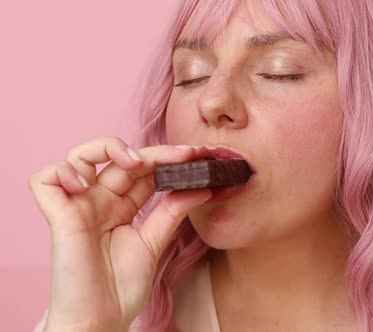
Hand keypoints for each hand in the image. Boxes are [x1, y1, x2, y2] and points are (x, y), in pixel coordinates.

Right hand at [28, 137, 210, 330]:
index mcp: (121, 207)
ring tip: (135, 163)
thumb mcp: (154, 242)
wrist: (102, 319)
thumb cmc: (122, 287)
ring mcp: (79, 207)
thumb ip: (172, 212)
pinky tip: (87, 186)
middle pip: (121, 159)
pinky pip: (45, 179)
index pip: (143, 171)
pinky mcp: (59, 216)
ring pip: (79, 157)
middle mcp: (99, 202)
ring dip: (106, 149)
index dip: (168, 160)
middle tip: (186, 156)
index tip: (198, 157)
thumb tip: (202, 187)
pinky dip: (64, 172)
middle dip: (155, 152)